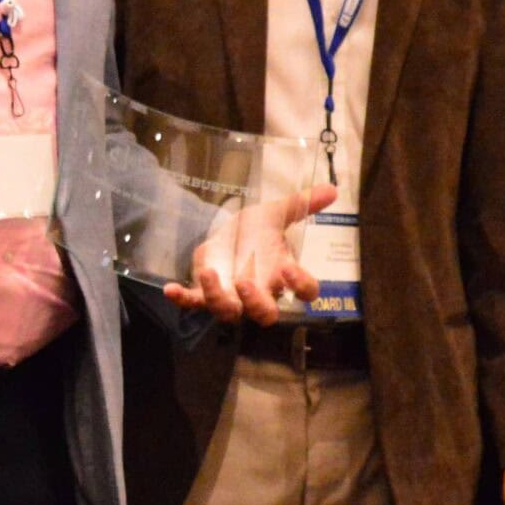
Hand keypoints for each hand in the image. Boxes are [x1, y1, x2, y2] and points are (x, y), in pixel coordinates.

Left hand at [163, 183, 336, 324]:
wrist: (226, 235)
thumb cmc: (256, 231)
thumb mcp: (275, 213)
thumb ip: (302, 204)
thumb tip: (333, 189)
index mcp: (282, 273)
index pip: (304, 291)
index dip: (300, 286)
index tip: (289, 270)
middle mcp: (259, 292)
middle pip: (266, 315)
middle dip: (257, 304)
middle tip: (246, 282)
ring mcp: (231, 296)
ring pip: (229, 312)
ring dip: (219, 298)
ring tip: (209, 273)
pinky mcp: (205, 294)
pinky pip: (194, 303)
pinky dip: (182, 299)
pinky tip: (170, 289)